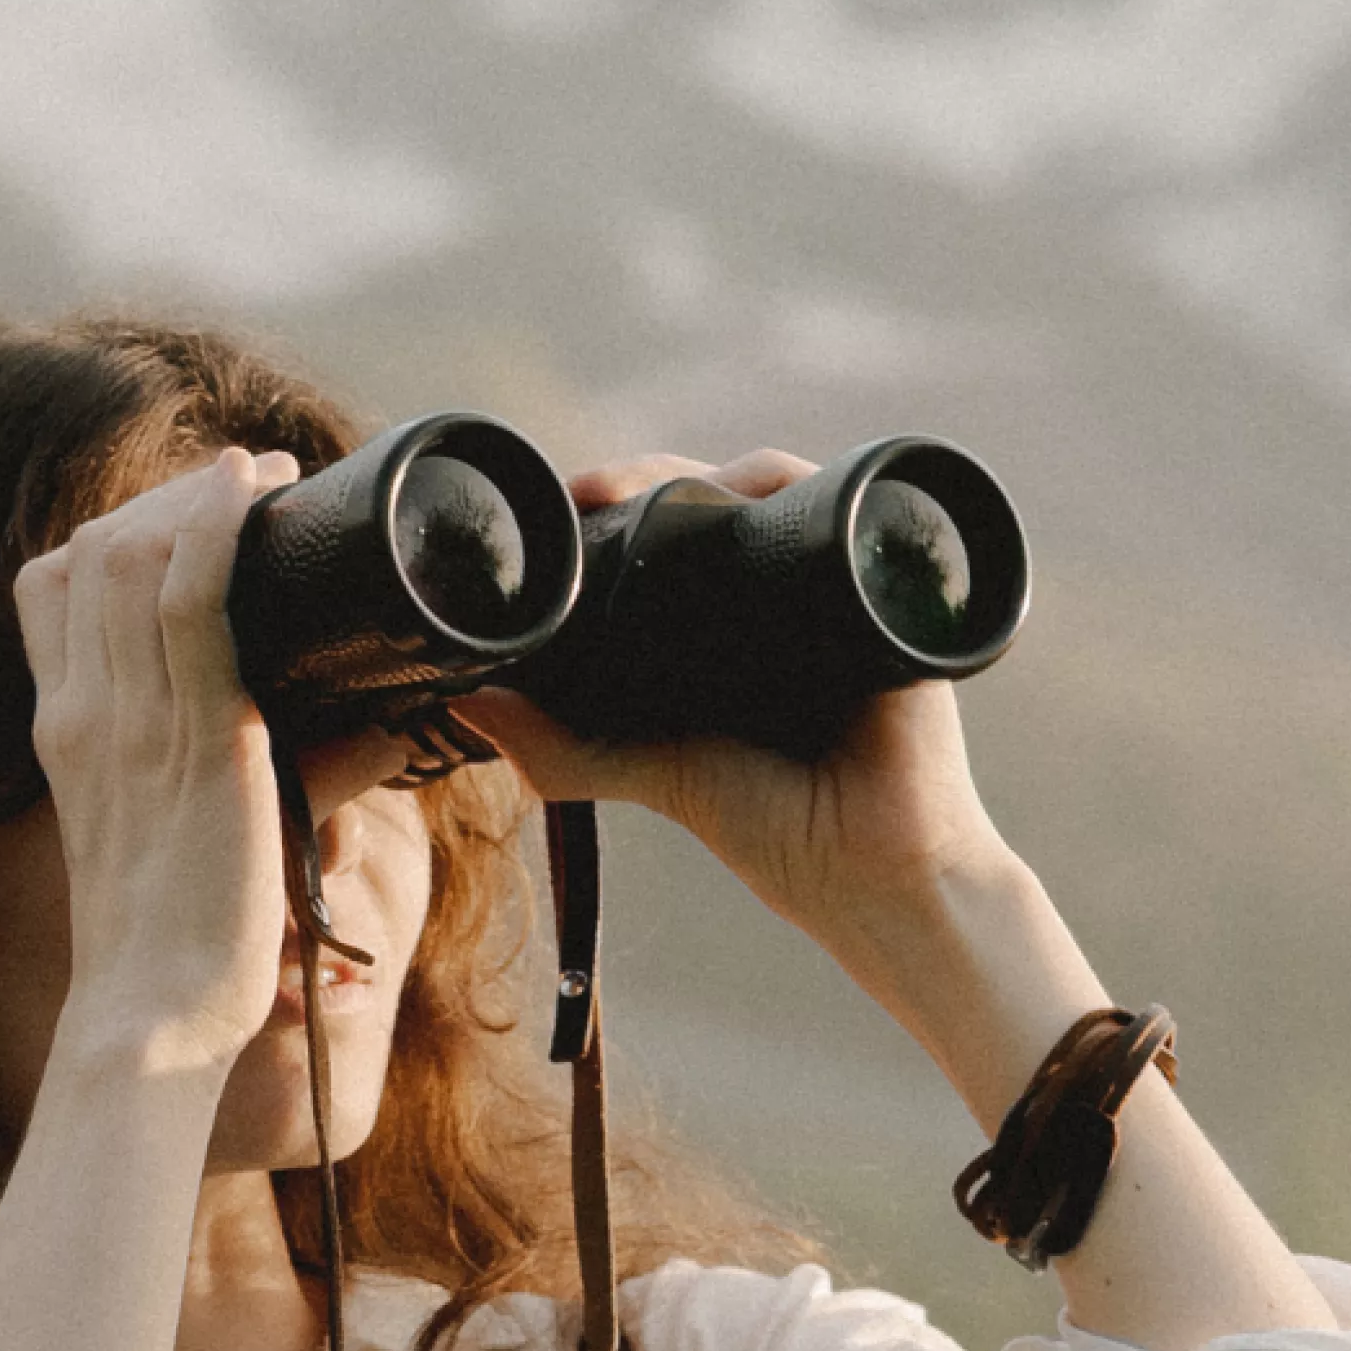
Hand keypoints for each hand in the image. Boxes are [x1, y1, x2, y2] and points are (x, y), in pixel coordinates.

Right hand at [13, 448, 408, 1072]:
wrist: (151, 1016)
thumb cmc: (169, 942)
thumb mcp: (154, 833)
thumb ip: (192, 768)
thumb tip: (314, 729)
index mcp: (63, 729)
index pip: (50, 586)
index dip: (114, 532)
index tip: (182, 517)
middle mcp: (83, 709)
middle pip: (95, 552)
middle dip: (166, 500)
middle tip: (244, 486)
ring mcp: (133, 717)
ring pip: (141, 557)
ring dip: (202, 499)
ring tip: (263, 480)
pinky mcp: (200, 733)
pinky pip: (193, 600)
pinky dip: (218, 530)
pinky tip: (252, 491)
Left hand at [448, 449, 1013, 973]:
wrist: (885, 880)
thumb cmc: (781, 830)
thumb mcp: (656, 774)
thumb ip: (566, 748)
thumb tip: (465, 700)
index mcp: (721, 622)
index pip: (664, 534)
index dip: (613, 506)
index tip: (556, 504)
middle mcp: (777, 593)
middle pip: (713, 496)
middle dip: (650, 476)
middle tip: (589, 490)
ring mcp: (831, 588)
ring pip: (770, 489)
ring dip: (711, 470)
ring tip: (641, 490)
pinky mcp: (883, 596)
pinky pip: (847, 512)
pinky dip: (801, 484)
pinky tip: (750, 482)